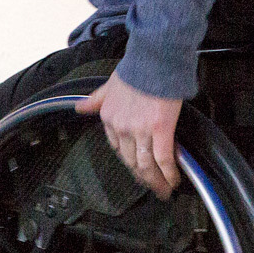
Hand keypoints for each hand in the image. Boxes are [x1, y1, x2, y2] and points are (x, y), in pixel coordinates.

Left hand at [76, 73, 183, 197]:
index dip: (128, 161)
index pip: (117, 148)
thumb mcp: (108, 85)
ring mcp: (140, 131)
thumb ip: (95, 100)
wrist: (153, 62)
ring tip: (163, 191)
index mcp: (109, 118)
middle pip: (131, 161)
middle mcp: (122, 128)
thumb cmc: (136, 70)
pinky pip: (163, 159)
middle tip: (152, 188)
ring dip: (156, 182)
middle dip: (142, 178)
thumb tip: (79, 107)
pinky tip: (173, 181)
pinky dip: (168, 173)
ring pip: (146, 165)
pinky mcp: (160, 130)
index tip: (136, 169)